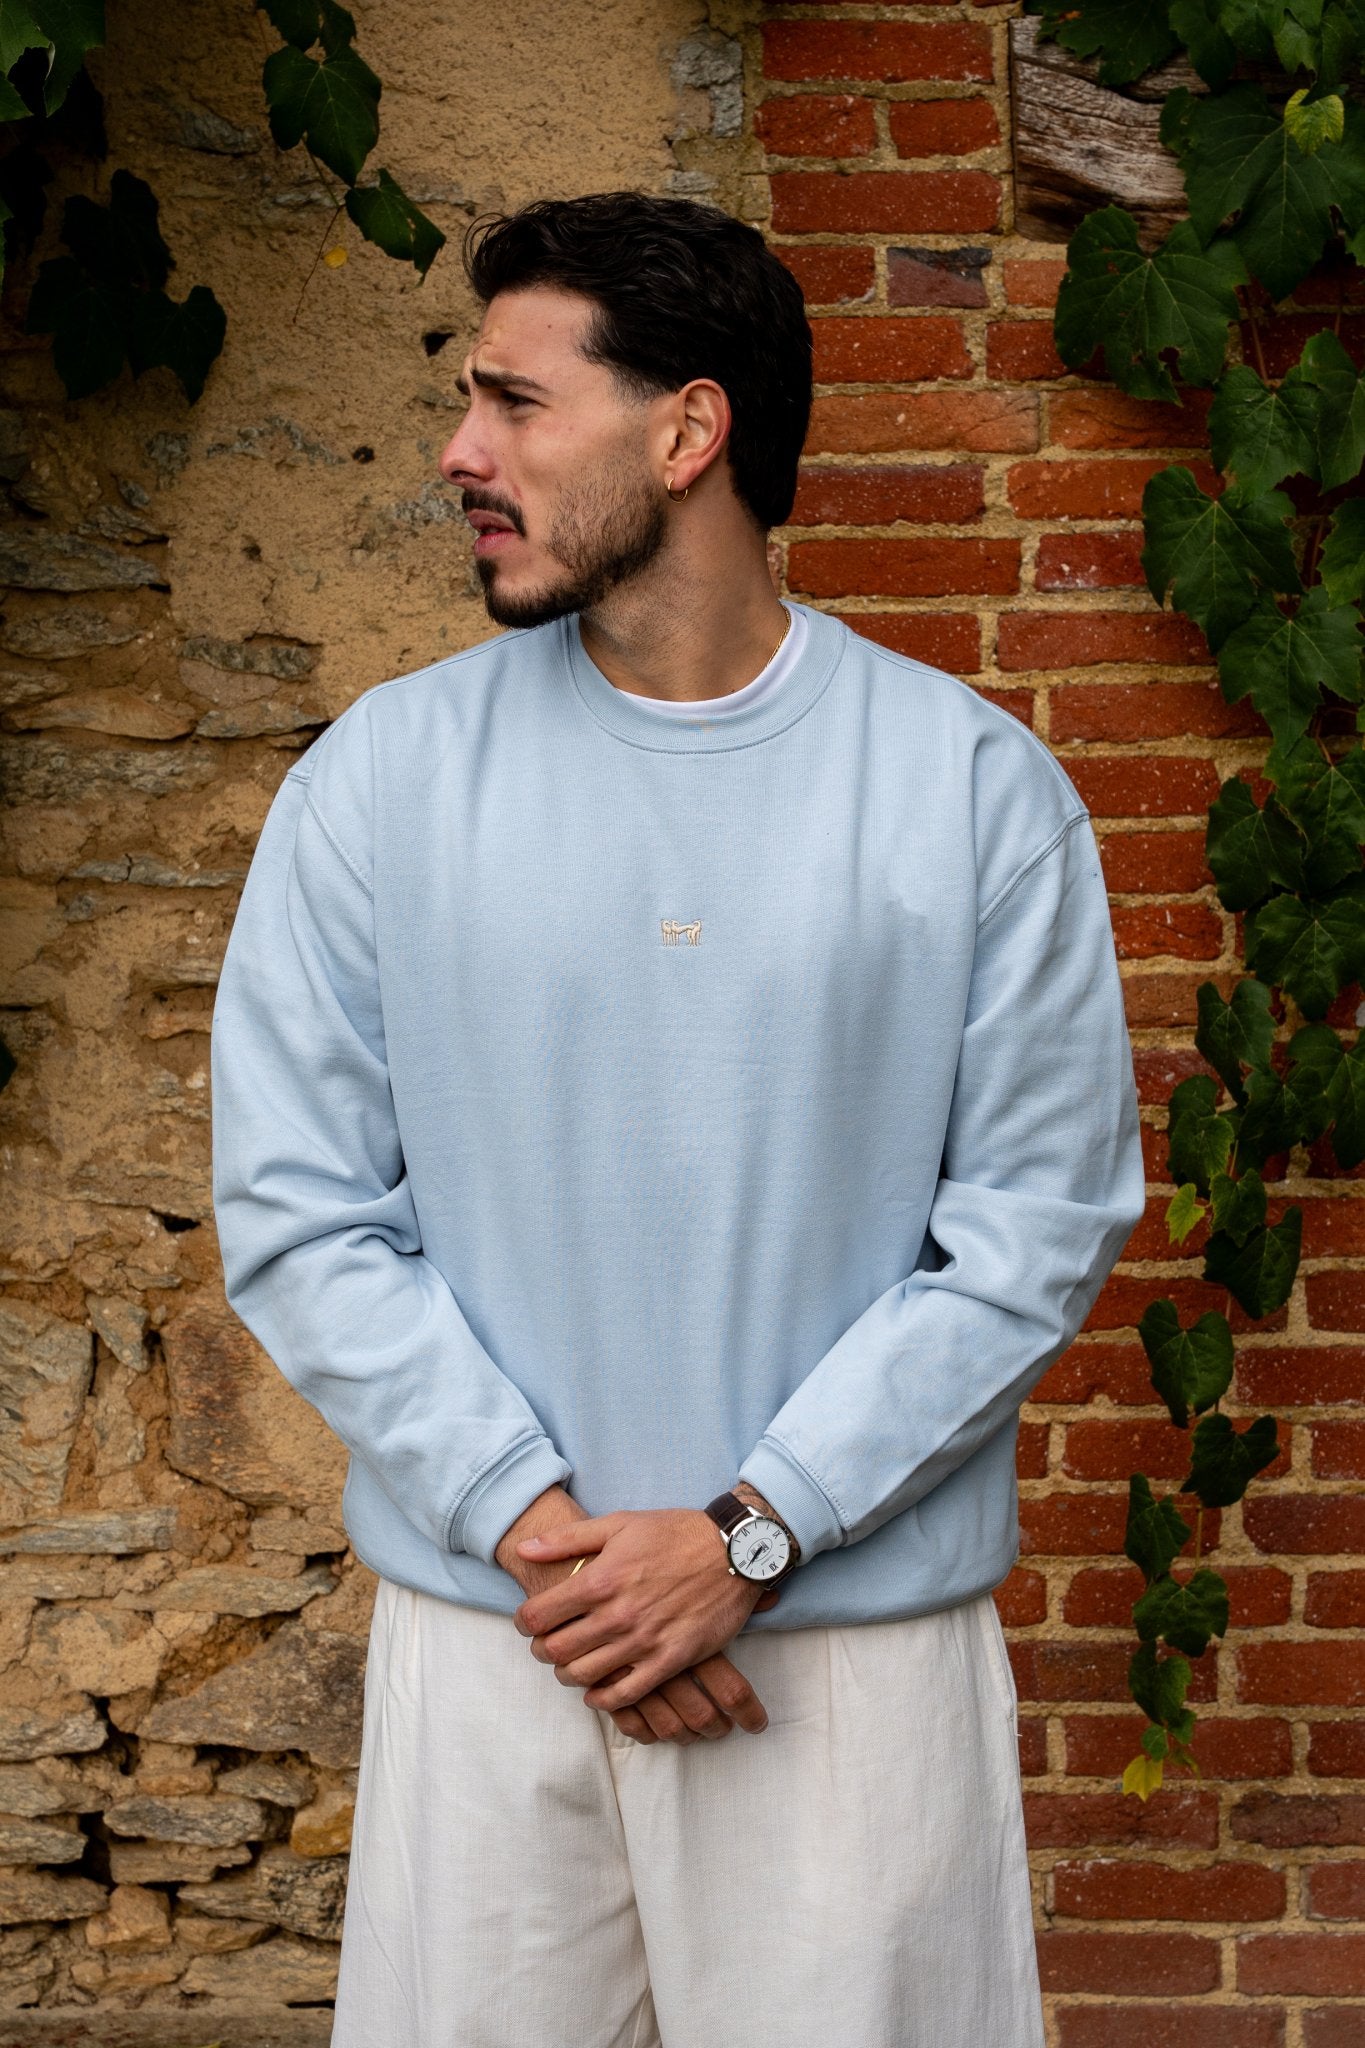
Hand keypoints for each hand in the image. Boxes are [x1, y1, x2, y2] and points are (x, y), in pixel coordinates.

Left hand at [513, 1506, 767, 1713]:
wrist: (733, 1551)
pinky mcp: (670, 1660)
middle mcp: (617, 1614)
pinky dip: (603, 1699)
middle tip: (547, 1644)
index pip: (539, 1616)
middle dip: (542, 1650)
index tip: (529, 1621)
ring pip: (584, 1675)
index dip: (525, 1622)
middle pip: (556, 1650)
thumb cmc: (674, 1533)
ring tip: (571, 1663)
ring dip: (568, 1673)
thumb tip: (524, 1549)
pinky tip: (597, 1692)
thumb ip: (568, 1539)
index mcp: (600, 1579)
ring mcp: (644, 1641)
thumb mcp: (619, 1523)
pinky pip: (625, 1694)